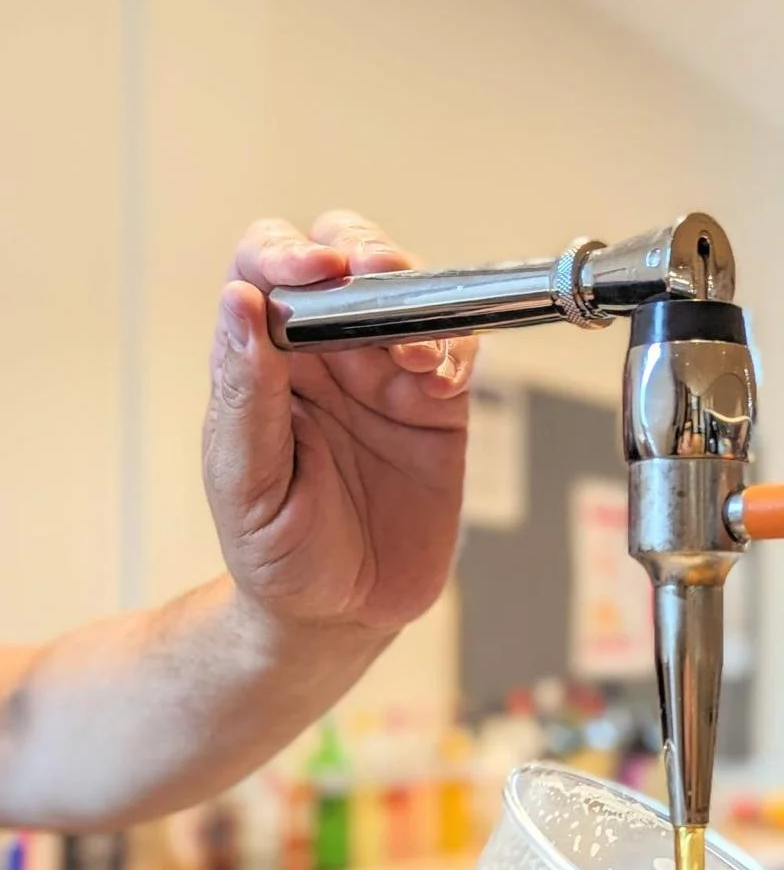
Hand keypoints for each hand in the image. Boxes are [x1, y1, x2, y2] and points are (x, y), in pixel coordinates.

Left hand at [203, 211, 478, 634]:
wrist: (342, 616)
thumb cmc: (279, 556)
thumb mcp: (247, 485)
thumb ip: (246, 397)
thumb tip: (240, 302)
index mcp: (262, 363)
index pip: (264, 268)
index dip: (288, 253)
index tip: (316, 273)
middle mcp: (324, 355)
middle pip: (342, 255)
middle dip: (363, 252)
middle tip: (379, 278)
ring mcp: (384, 375)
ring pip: (407, 290)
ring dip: (416, 298)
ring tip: (414, 353)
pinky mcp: (437, 406)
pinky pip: (457, 348)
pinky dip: (456, 348)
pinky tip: (441, 380)